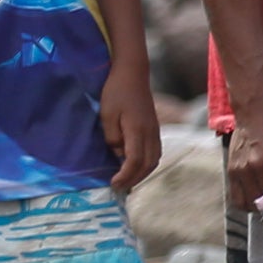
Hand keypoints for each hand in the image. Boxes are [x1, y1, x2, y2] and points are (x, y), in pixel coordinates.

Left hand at [101, 57, 162, 193]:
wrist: (133, 73)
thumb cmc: (116, 91)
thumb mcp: (107, 115)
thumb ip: (112, 137)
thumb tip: (117, 153)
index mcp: (138, 130)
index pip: (135, 160)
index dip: (125, 176)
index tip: (112, 184)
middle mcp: (150, 133)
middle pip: (148, 164)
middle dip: (134, 179)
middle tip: (119, 189)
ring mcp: (154, 130)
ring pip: (155, 160)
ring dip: (142, 174)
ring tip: (127, 181)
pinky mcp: (154, 128)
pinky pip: (155, 152)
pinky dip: (146, 164)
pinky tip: (135, 166)